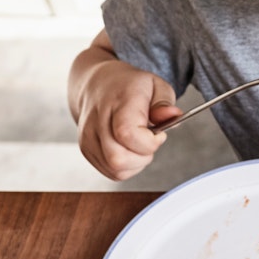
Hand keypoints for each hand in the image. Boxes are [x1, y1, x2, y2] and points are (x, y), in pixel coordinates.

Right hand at [72, 58, 179, 181]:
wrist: (98, 86)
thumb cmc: (130, 87)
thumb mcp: (156, 85)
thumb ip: (165, 102)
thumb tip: (173, 115)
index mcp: (118, 102)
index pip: (127, 134)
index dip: (150, 142)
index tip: (159, 133)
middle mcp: (97, 121)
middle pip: (119, 159)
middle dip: (144, 156)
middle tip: (149, 140)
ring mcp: (87, 138)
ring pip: (116, 170)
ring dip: (136, 163)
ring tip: (139, 143)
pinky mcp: (86, 150)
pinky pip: (112, 172)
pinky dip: (127, 167)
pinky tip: (129, 148)